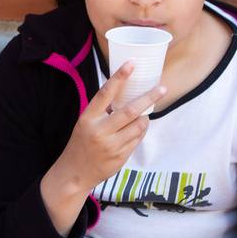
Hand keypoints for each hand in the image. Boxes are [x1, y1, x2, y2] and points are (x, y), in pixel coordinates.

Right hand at [48, 62, 163, 193]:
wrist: (74, 173)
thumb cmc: (82, 143)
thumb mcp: (85, 124)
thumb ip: (103, 112)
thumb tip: (128, 95)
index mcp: (88, 118)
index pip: (105, 93)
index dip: (119, 77)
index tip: (131, 64)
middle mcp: (99, 131)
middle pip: (130, 110)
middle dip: (149, 98)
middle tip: (162, 89)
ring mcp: (111, 145)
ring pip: (138, 126)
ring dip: (145, 118)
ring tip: (144, 116)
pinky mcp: (120, 157)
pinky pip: (137, 139)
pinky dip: (140, 132)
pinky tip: (136, 130)